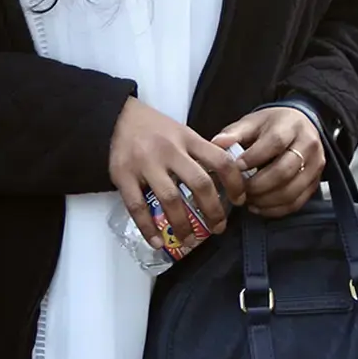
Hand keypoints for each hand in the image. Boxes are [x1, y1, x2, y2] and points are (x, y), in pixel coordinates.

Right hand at [110, 97, 246, 258]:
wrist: (117, 117)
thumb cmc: (154, 128)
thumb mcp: (182, 132)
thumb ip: (199, 153)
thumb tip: (223, 181)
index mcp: (188, 138)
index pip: (220, 160)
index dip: (235, 183)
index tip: (240, 200)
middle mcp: (169, 151)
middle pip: (199, 184)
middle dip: (213, 211)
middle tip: (218, 227)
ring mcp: (145, 163)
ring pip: (170, 199)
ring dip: (182, 225)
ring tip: (189, 240)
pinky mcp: (123, 175)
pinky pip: (137, 207)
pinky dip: (148, 228)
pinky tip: (157, 242)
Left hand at [216, 105, 326, 215]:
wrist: (299, 126)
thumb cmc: (271, 126)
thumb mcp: (252, 122)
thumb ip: (234, 133)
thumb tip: (217, 144)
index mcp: (291, 125)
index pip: (275, 143)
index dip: (254, 158)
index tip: (236, 168)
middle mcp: (308, 145)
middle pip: (284, 171)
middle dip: (258, 185)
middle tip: (240, 190)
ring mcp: (316, 165)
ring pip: (291, 191)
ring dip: (265, 200)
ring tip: (247, 199)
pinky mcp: (315, 182)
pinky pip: (296, 203)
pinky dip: (275, 209)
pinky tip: (258, 206)